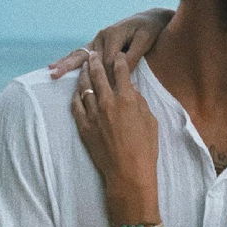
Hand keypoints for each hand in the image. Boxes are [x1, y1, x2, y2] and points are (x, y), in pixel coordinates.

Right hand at [49, 8, 173, 78]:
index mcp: (113, 34)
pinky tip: (56, 67)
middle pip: (87, 56)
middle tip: (55, 76)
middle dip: (71, 66)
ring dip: (66, 64)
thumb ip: (133, 56)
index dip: (106, 76)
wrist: (151, 19)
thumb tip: (121, 72)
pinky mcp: (98, 43)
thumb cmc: (150, 30)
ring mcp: (98, 39)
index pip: (106, 60)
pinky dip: (70, 60)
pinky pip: (83, 53)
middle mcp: (102, 36)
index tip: (106, 91)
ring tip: (51, 73)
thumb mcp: (145, 41)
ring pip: (81, 55)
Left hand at [72, 52, 160, 224]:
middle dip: (96, 61)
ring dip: (84, 74)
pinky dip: (76, 95)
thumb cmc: (145, 147)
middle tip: (93, 54)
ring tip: (83, 67)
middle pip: (98, 74)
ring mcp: (93, 114)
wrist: (128, 172)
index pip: (121, 71)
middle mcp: (108, 102)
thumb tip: (131, 90)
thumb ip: (140, 101)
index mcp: (128, 98)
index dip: (119, 60)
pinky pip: (76, 105)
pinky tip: (76, 90)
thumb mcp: (150, 120)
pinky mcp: (84, 126)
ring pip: (84, 87)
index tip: (118, 55)